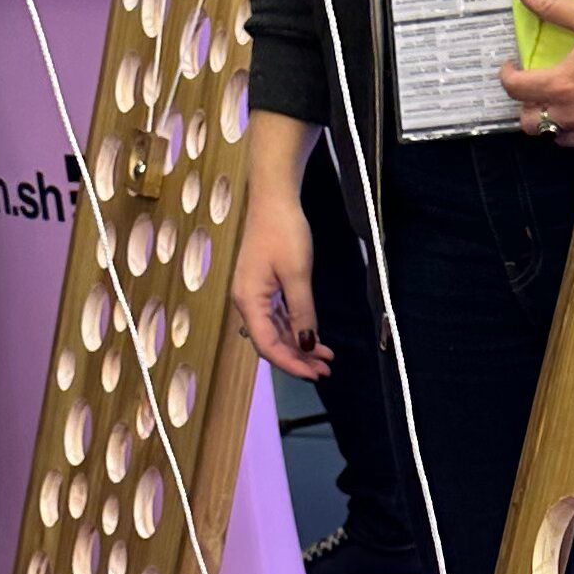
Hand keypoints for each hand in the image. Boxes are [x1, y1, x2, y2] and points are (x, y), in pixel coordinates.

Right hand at [232, 172, 329, 382]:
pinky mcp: (264, 287)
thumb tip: (308, 344)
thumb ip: (302, 312)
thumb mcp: (297, 274)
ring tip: (326, 358)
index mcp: (249, 301)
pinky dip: (296, 329)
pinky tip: (314, 337)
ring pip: (276, 332)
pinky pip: (278, 318)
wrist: (274, 199)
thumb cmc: (283, 232)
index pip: (267, 345)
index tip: (315, 374)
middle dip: (298, 359)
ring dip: (300, 346)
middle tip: (325, 371)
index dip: (291, 364)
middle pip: (270, 342)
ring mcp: (255, 295)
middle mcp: (248, 302)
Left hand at [498, 0, 573, 151]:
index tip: (510, 67)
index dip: (506, 77)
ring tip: (562, 104)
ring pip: (556, 138)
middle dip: (526, 106)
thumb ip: (555, 8)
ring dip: (552, 122)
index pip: (515, 89)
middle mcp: (571, 114)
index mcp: (561, 85)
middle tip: (533, 88)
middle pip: (530, 122)